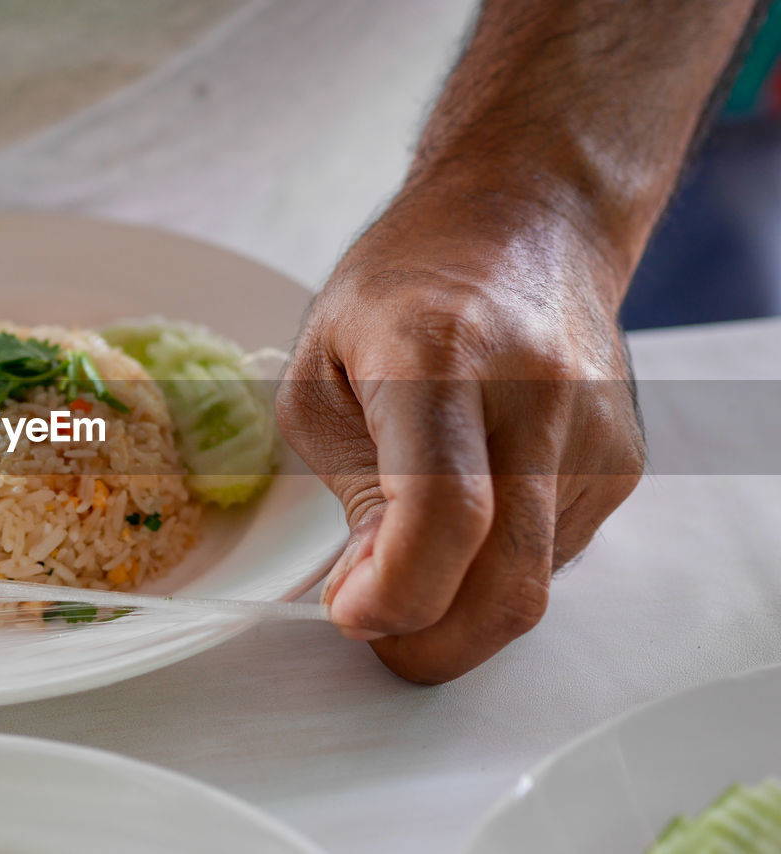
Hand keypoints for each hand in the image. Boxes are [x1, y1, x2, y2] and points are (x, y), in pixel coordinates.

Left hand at [277, 191, 644, 683]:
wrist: (524, 223)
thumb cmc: (400, 290)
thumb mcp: (322, 374)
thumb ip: (348, 490)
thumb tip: (375, 599)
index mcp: (441, 355)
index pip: (445, 514)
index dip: (395, 596)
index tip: (350, 612)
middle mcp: (537, 395)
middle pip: (506, 585)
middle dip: (429, 644)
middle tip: (375, 623)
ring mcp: (595, 432)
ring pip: (531, 585)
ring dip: (459, 598)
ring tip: (416, 529)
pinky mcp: (622, 462)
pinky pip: (552, 556)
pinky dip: (497, 562)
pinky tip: (472, 497)